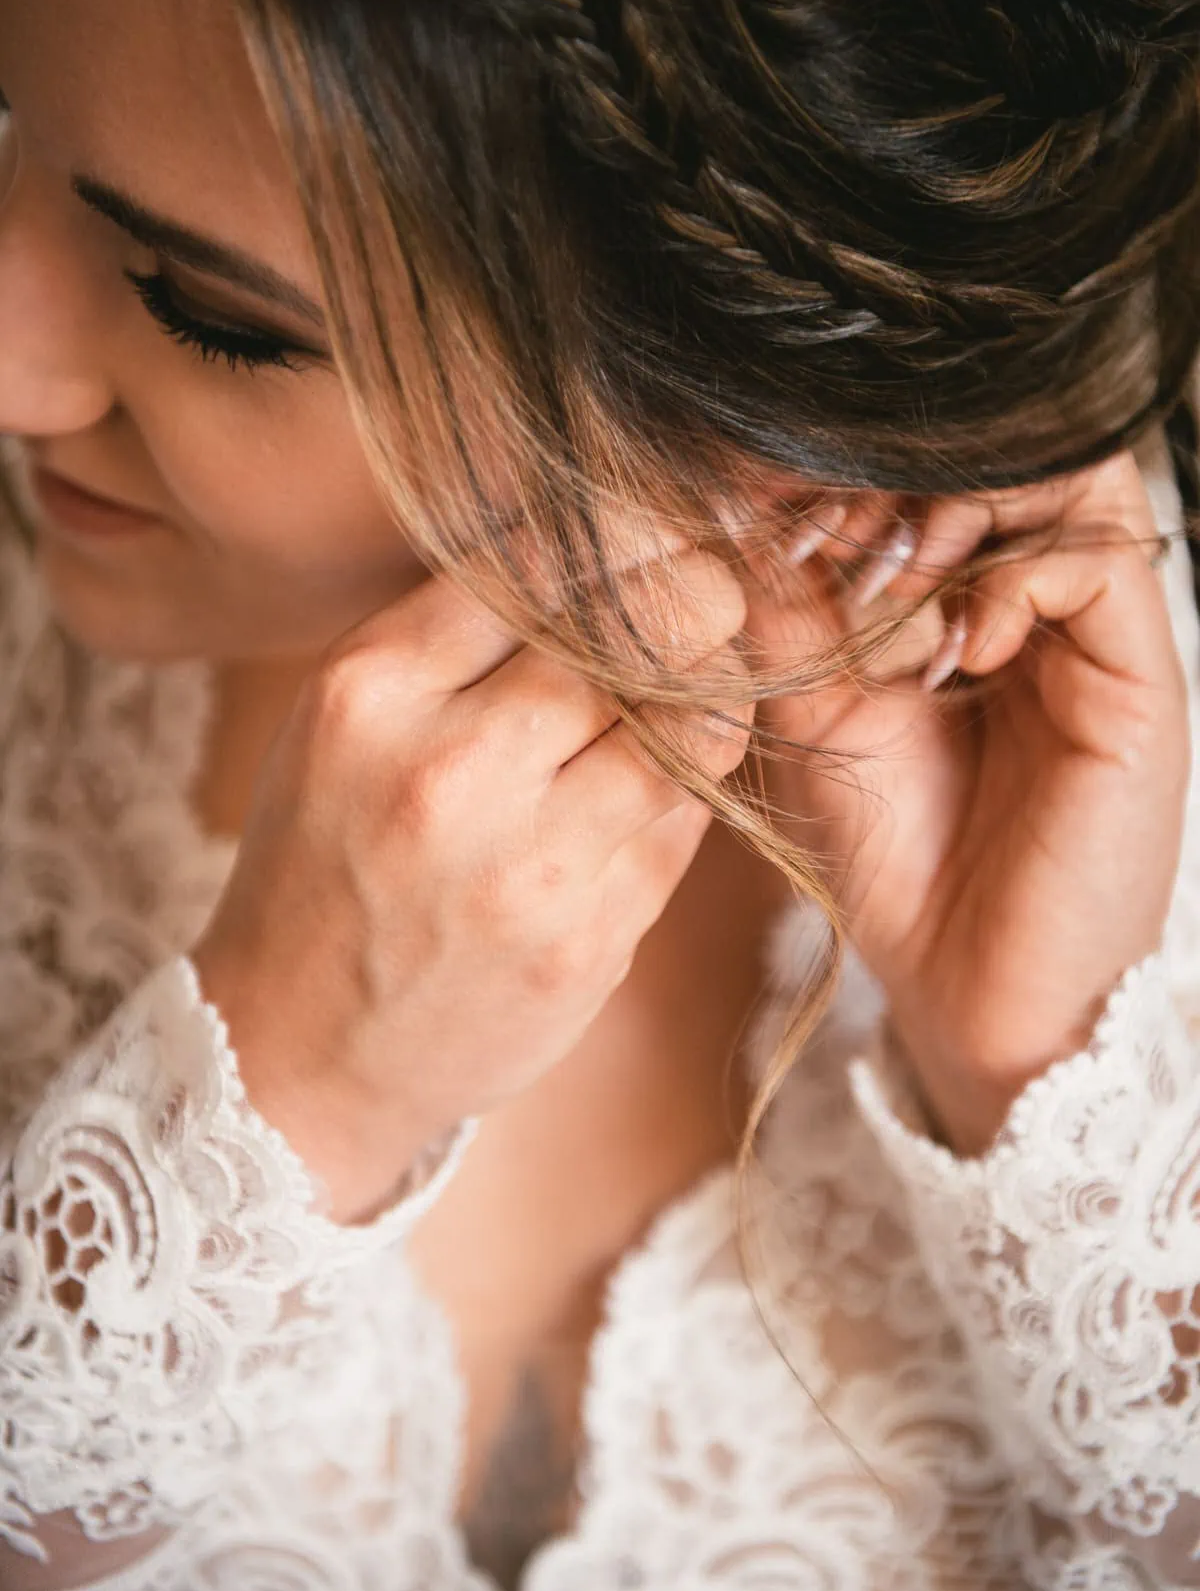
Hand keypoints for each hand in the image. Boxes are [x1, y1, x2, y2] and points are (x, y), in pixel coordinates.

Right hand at [191, 541, 749, 1220]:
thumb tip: (600, 555)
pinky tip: (667, 773)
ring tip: (702, 681)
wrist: (296, 1052)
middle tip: (712, 594)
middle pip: (628, 638)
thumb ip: (451, 639)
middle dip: (689, 604)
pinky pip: (684, 824)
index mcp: (371, 692)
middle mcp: (449, 770)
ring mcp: (526, 865)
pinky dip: (689, 786)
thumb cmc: (322, 865)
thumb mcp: (339, 721)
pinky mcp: (587, 940)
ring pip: (685, 729)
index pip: (536, 565)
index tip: (658, 538)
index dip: (619, 540)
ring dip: (709, 695)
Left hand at [747, 453, 1189, 1153]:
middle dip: (895, 477)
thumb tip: (727, 496)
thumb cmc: (890, 857)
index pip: (928, 465)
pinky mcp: (1139, 681)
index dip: (847, 464)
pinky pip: (1097, 565)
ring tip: (890, 581)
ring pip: (1062, 480)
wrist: (966, 991)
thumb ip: (783, 608)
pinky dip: (1015, 579)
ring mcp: (1094, 633)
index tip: (768, 497)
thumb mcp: (810, 712)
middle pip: (997, 451)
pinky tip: (960, 646)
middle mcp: (1037, 595)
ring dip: (960, 510)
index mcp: (962, 591)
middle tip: (824, 534)